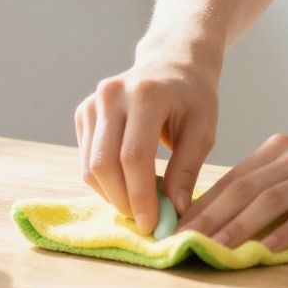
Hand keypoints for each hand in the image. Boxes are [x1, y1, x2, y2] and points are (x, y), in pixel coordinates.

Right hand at [75, 34, 221, 235]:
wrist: (172, 63)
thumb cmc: (193, 98)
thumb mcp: (203, 131)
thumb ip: (187, 170)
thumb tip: (174, 211)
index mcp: (146, 95)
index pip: (133, 156)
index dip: (140, 196)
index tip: (152, 224)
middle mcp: (112, 95)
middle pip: (104, 164)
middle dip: (122, 201)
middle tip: (144, 220)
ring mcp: (93, 102)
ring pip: (89, 166)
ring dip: (112, 195)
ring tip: (139, 204)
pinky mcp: (83, 112)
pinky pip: (86, 159)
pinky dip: (104, 181)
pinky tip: (127, 184)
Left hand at [175, 111, 287, 253]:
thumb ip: (277, 175)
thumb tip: (240, 206)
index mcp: (280, 149)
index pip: (232, 178)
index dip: (202, 203)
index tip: (176, 226)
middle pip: (241, 189)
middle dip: (208, 216)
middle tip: (181, 241)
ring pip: (269, 201)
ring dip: (238, 226)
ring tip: (214, 248)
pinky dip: (286, 233)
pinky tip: (268, 250)